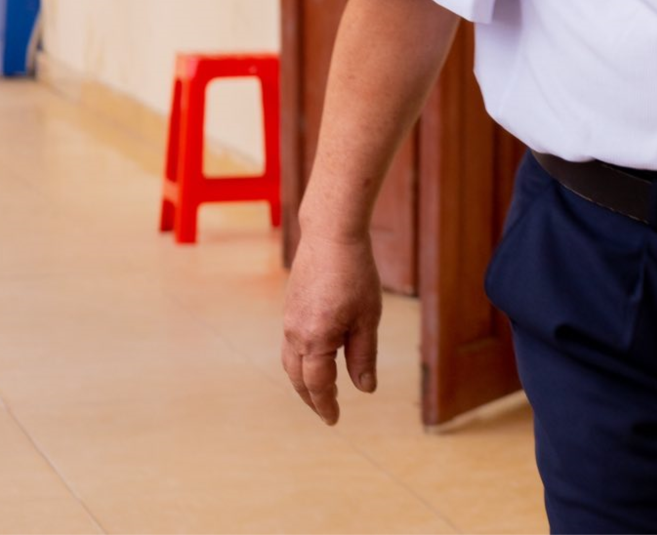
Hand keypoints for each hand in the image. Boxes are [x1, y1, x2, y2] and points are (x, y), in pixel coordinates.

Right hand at [280, 229, 383, 424]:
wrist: (330, 236)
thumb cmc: (354, 275)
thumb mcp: (367, 318)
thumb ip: (364, 356)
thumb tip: (365, 389)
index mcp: (315, 340)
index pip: (318, 384)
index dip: (327, 404)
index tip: (334, 420)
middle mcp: (295, 334)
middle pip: (299, 378)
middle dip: (311, 398)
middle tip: (326, 412)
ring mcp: (289, 321)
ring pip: (291, 362)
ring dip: (304, 380)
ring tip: (320, 390)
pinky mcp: (290, 308)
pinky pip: (291, 344)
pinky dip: (301, 360)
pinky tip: (315, 358)